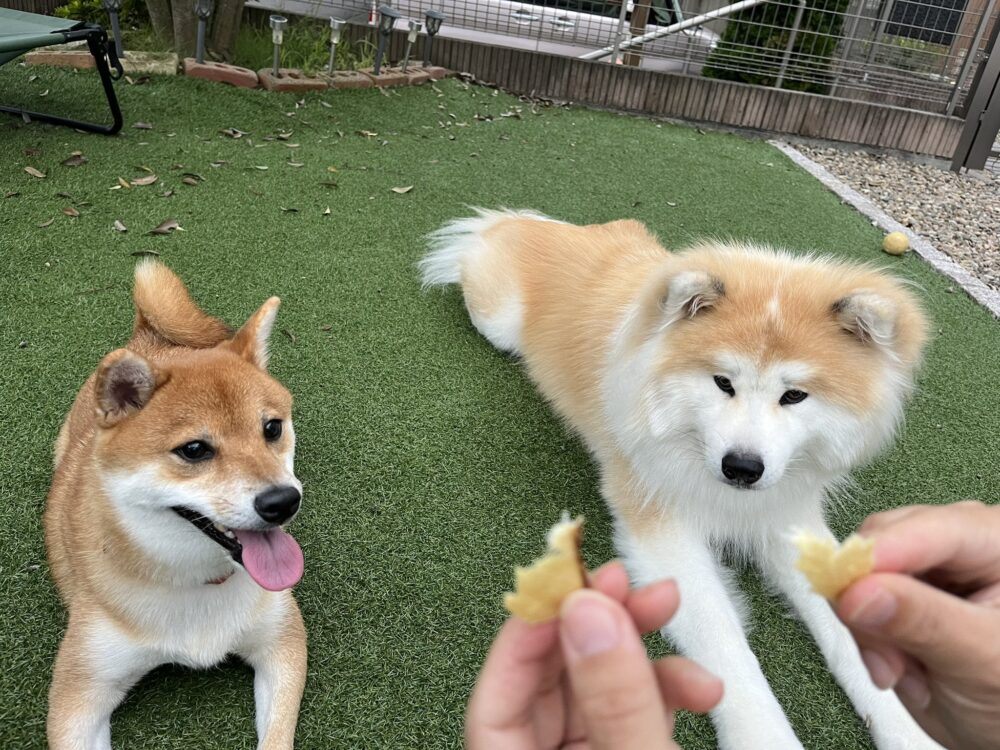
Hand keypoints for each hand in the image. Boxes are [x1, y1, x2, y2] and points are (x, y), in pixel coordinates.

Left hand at [466, 561, 721, 749]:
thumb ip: (615, 699)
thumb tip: (590, 612)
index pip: (499, 691)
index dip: (531, 630)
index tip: (570, 584)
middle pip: (552, 680)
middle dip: (596, 624)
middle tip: (625, 583)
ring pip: (598, 689)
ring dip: (641, 651)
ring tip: (672, 615)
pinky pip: (633, 712)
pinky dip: (665, 691)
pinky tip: (699, 686)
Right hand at [835, 501, 999, 749]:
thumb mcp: (982, 660)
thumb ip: (924, 621)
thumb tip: (856, 592)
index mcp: (996, 541)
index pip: (930, 528)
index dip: (882, 553)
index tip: (848, 590)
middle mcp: (959, 543)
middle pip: (885, 541)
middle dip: (873, 599)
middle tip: (888, 657)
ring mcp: (926, 567)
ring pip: (861, 570)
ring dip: (869, 627)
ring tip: (901, 671)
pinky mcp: (900, 591)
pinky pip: (855, 597)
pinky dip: (866, 636)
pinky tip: (897, 666)